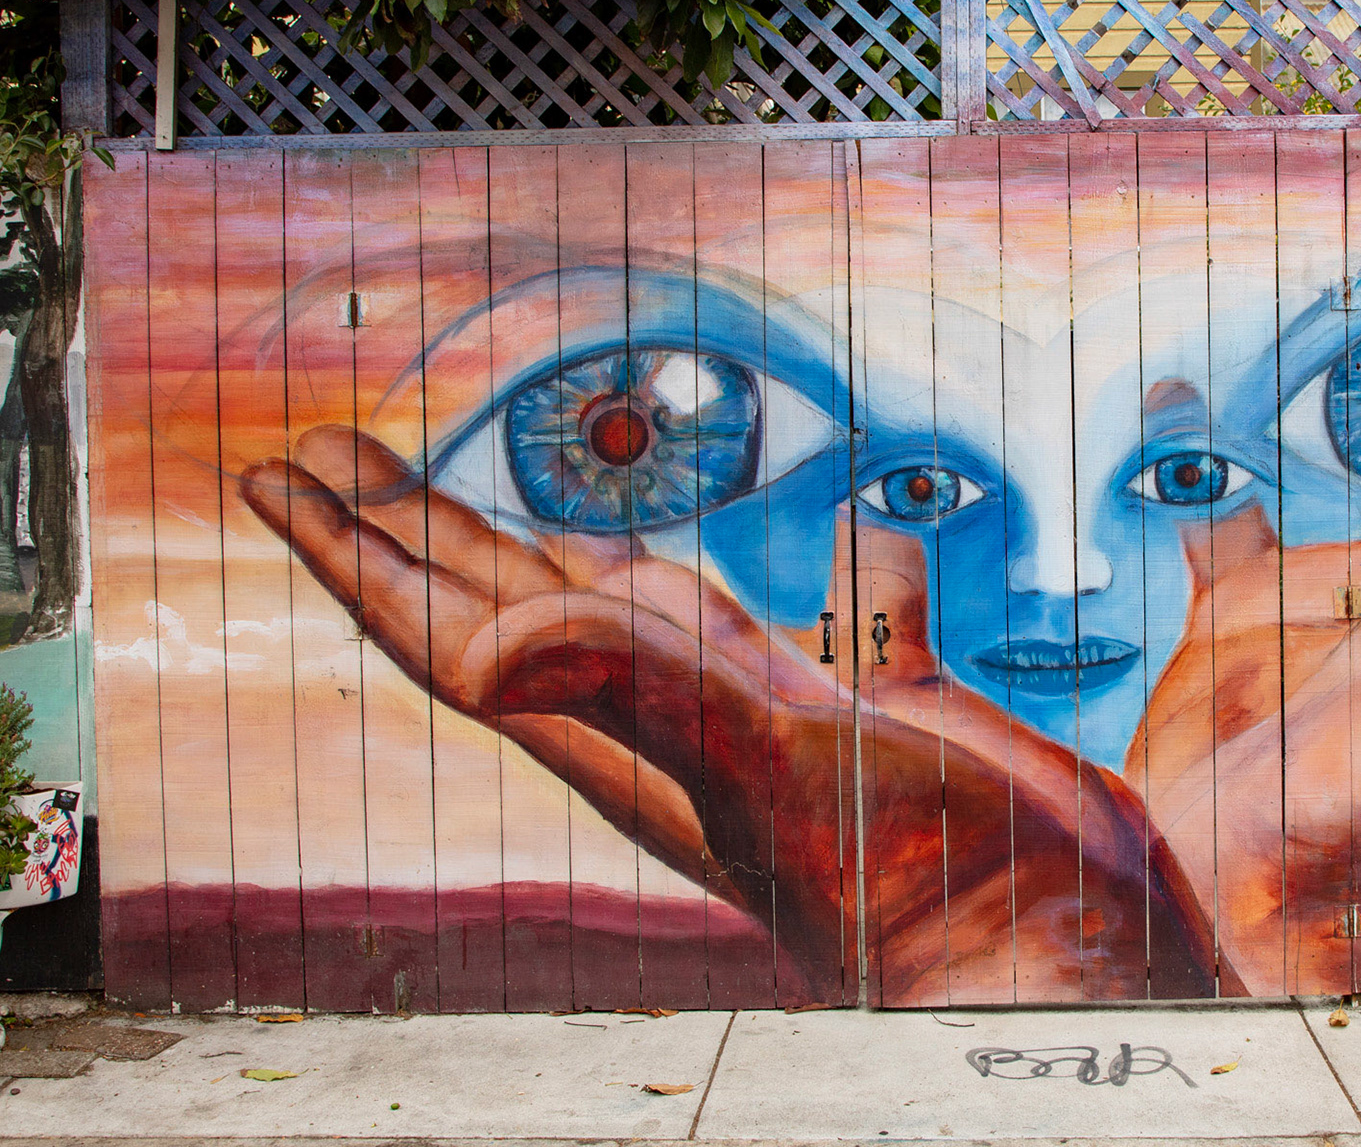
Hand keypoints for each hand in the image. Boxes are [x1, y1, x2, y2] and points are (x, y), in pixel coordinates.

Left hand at [241, 427, 1217, 1004]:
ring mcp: (758, 709)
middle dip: (412, 528)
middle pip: (499, 602)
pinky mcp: (848, 702)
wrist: (1046, 942)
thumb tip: (476, 654)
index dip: (362, 550)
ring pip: (613, 604)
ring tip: (475, 489)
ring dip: (532, 542)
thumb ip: (640, 686)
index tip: (279, 474)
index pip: (453, 624)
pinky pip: (760, 613)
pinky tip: (732, 542)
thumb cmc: (915, 883)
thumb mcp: (769, 771)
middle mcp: (671, 711)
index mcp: (626, 720)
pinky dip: (722, 568)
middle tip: (329, 453)